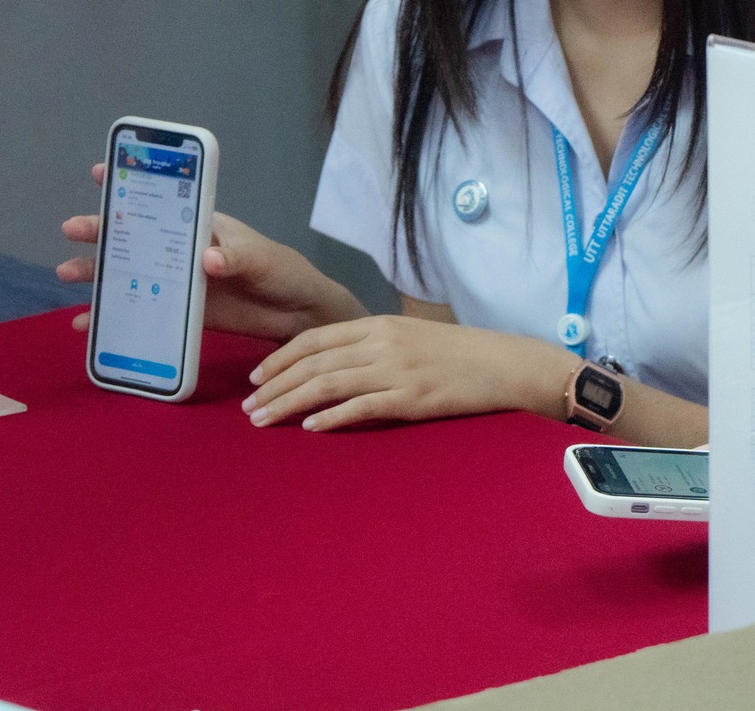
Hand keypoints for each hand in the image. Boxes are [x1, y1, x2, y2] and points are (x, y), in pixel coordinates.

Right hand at [57, 164, 366, 341]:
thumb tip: (207, 260)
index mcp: (203, 225)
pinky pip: (141, 311)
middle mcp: (184, 250)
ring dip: (99, 274)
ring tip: (67, 274)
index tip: (99, 173)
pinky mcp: (180, 314)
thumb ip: (236, 258)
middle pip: (136, 237)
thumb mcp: (262, 260)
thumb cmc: (283, 273)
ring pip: (130, 273)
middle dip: (103, 231)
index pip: (163, 199)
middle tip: (72, 229)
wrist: (298, 316)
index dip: (132, 184)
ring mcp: (179, 283)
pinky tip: (87, 325)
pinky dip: (114, 317)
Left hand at [241, 316, 577, 430]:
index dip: (280, 357)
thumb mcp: (413, 337)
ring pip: (329, 384)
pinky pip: (362, 407)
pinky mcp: (412, 396)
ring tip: (264, 420)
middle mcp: (383, 343)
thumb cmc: (461, 353)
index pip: (316, 338)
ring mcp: (397, 369)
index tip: (255, 376)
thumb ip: (375, 346)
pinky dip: (332, 417)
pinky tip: (310, 428)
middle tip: (248, 407)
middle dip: (274, 384)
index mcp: (380, 325)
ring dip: (290, 402)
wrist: (506, 364)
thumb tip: (335, 365)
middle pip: (314, 363)